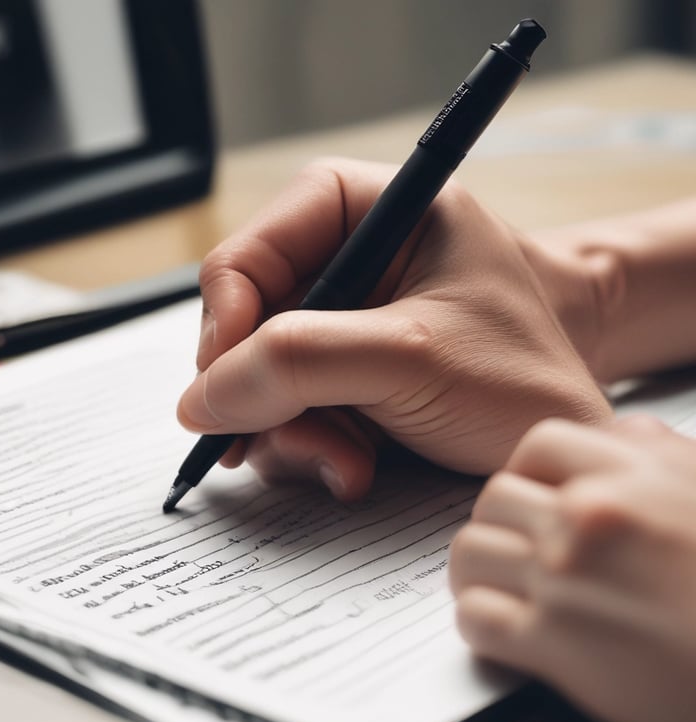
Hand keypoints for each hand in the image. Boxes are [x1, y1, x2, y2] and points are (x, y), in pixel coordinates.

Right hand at [177, 158, 610, 499]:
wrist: (561, 444)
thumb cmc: (522, 374)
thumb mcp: (411, 357)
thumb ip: (300, 362)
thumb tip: (201, 396)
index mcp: (368, 213)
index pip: (255, 248)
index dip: (227, 314)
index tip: (224, 381)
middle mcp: (349, 267)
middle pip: (248, 322)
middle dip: (263, 391)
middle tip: (268, 439)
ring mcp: (346, 329)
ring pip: (263, 378)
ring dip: (290, 432)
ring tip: (344, 463)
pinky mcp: (349, 382)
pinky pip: (291, 414)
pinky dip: (312, 449)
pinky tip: (354, 468)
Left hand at [450, 414, 695, 721]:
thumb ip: (659, 458)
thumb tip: (610, 439)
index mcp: (638, 473)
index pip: (538, 445)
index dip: (526, 475)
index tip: (533, 501)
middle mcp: (592, 515)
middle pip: (494, 498)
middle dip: (500, 526)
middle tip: (516, 550)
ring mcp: (567, 578)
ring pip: (470, 553)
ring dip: (478, 574)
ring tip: (500, 589)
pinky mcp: (556, 646)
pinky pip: (475, 619)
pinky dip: (481, 625)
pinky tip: (508, 635)